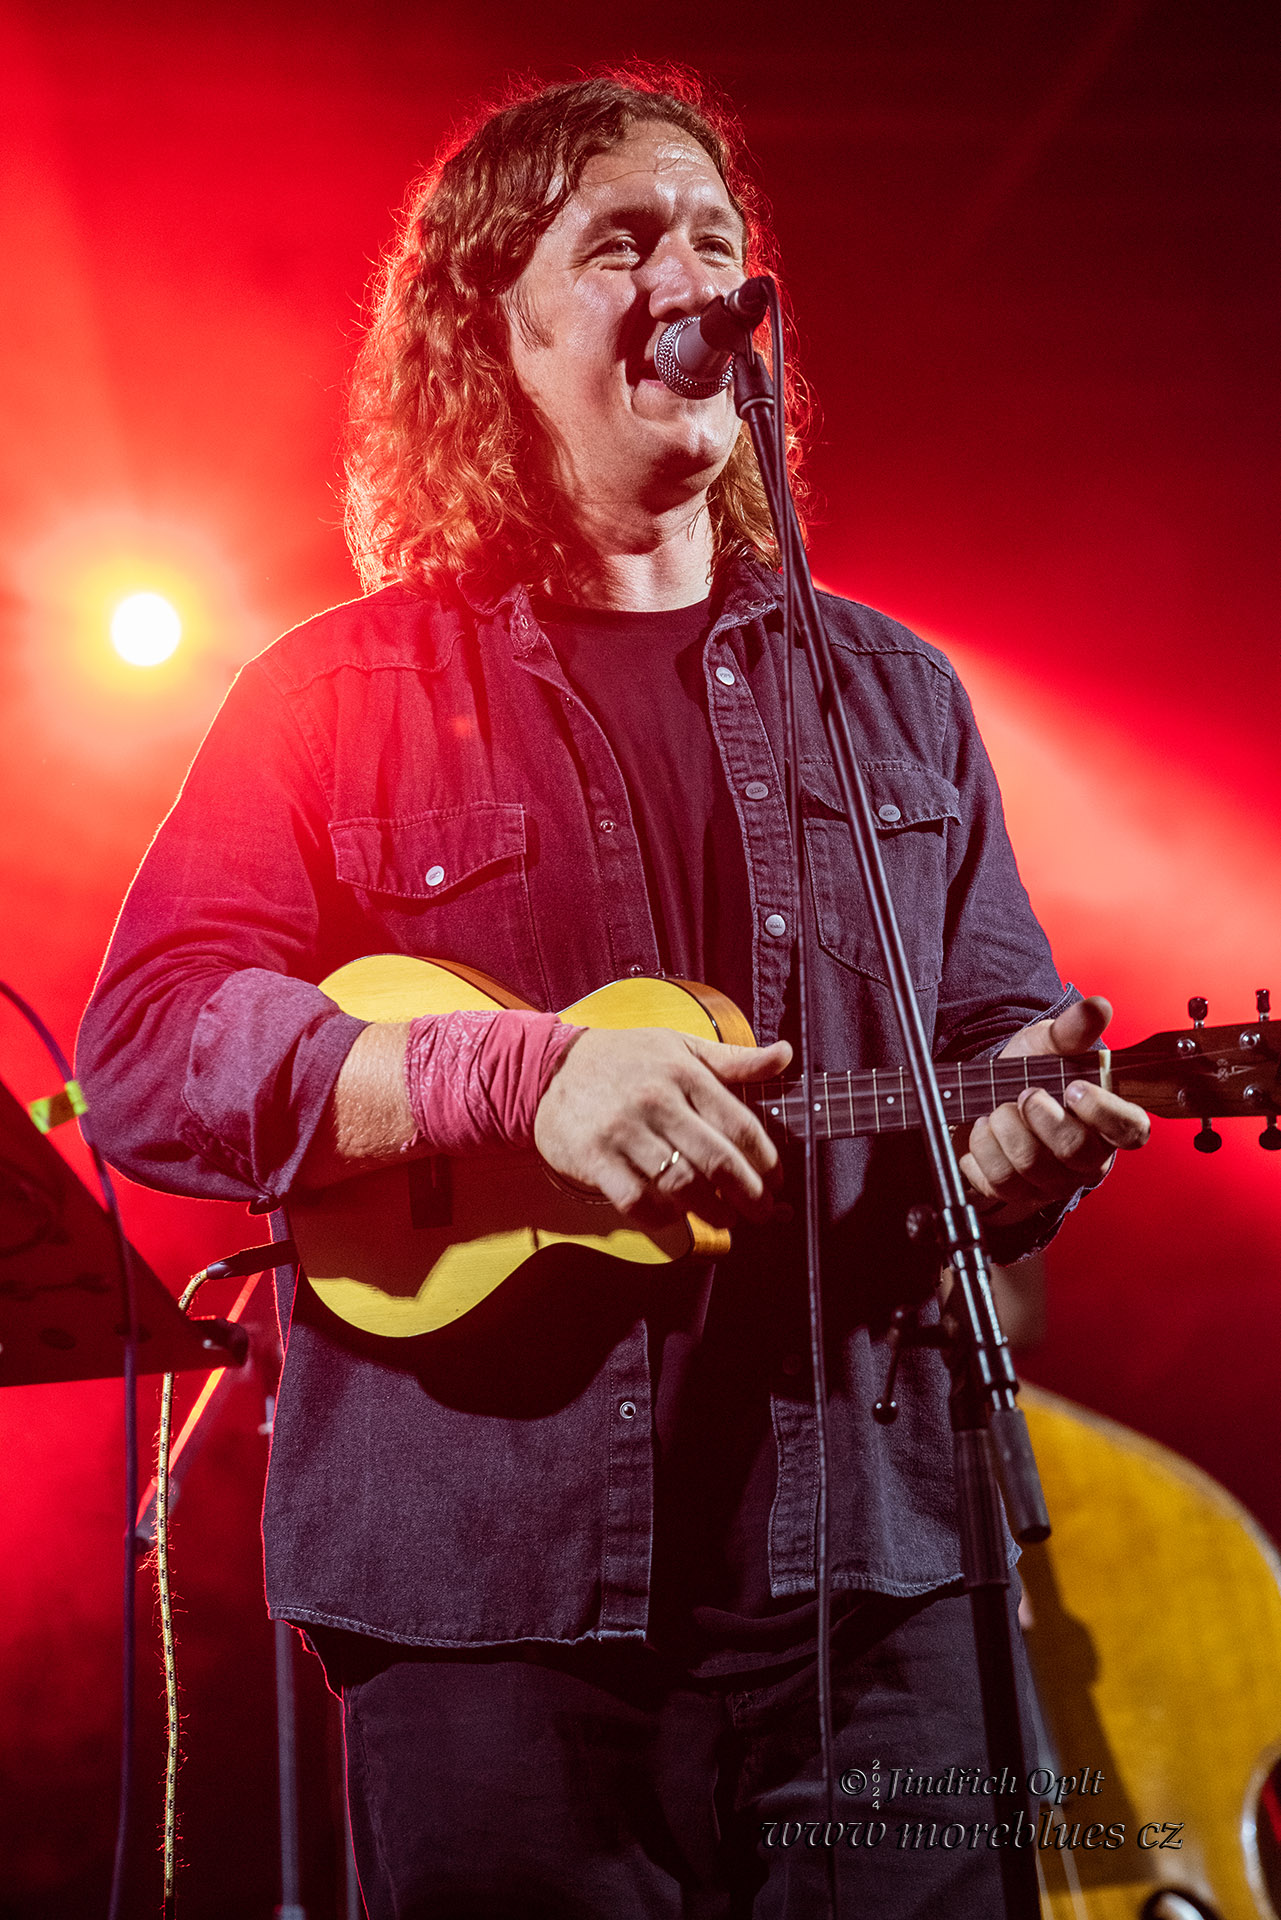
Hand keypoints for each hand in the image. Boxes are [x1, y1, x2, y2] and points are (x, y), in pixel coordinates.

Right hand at [533, 1027, 791, 1230]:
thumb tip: (785, 1055)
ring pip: (681, 1185)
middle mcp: (656, 1101)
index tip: (777, 1180)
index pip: (739, 1125)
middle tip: (762, 1212)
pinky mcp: (594, 1158)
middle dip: (750, 1196)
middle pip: (717, 1161)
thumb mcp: (679, 1046)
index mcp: (684, 1073)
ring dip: (712, 1211)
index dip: (767, 1161)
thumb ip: (733, 1058)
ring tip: (725, 1218)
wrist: (549, 1067)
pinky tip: (675, 1216)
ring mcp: (623, 1131)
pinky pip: (637, 1201)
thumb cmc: (624, 1058)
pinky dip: (662, 1217)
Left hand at [952, 995, 1148, 1224]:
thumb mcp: (1047, 1046)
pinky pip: (996, 1182)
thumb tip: (1098, 1007)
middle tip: (1023, 1094)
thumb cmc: (1029, 1075)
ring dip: (1003, 1130)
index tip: (1072, 1088)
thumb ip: (1072, 1030)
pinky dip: (980, 1150)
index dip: (1105, 1112)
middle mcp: (1087, 1159)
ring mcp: (1052, 1182)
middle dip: (1042, 1118)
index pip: (1131, 1130)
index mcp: (1108, 1124)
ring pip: (1030, 1167)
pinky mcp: (1016, 1195)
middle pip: (1076, 1151)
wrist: (985, 1101)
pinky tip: (981, 1132)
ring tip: (996, 1110)